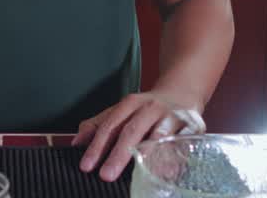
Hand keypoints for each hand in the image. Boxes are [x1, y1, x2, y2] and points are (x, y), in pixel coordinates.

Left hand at [72, 91, 206, 181]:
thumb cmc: (147, 108)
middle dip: (119, 153)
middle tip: (106, 175)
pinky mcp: (191, 125)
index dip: (97, 146)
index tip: (86, 166)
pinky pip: (183, 140)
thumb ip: (98, 125)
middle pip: (132, 130)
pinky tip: (168, 168)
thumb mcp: (121, 111)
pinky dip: (176, 153)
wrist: (182, 91)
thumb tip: (76, 142)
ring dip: (150, 148)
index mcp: (130, 104)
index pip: (110, 125)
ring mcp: (171, 115)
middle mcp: (150, 108)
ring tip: (141, 163)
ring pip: (160, 132)